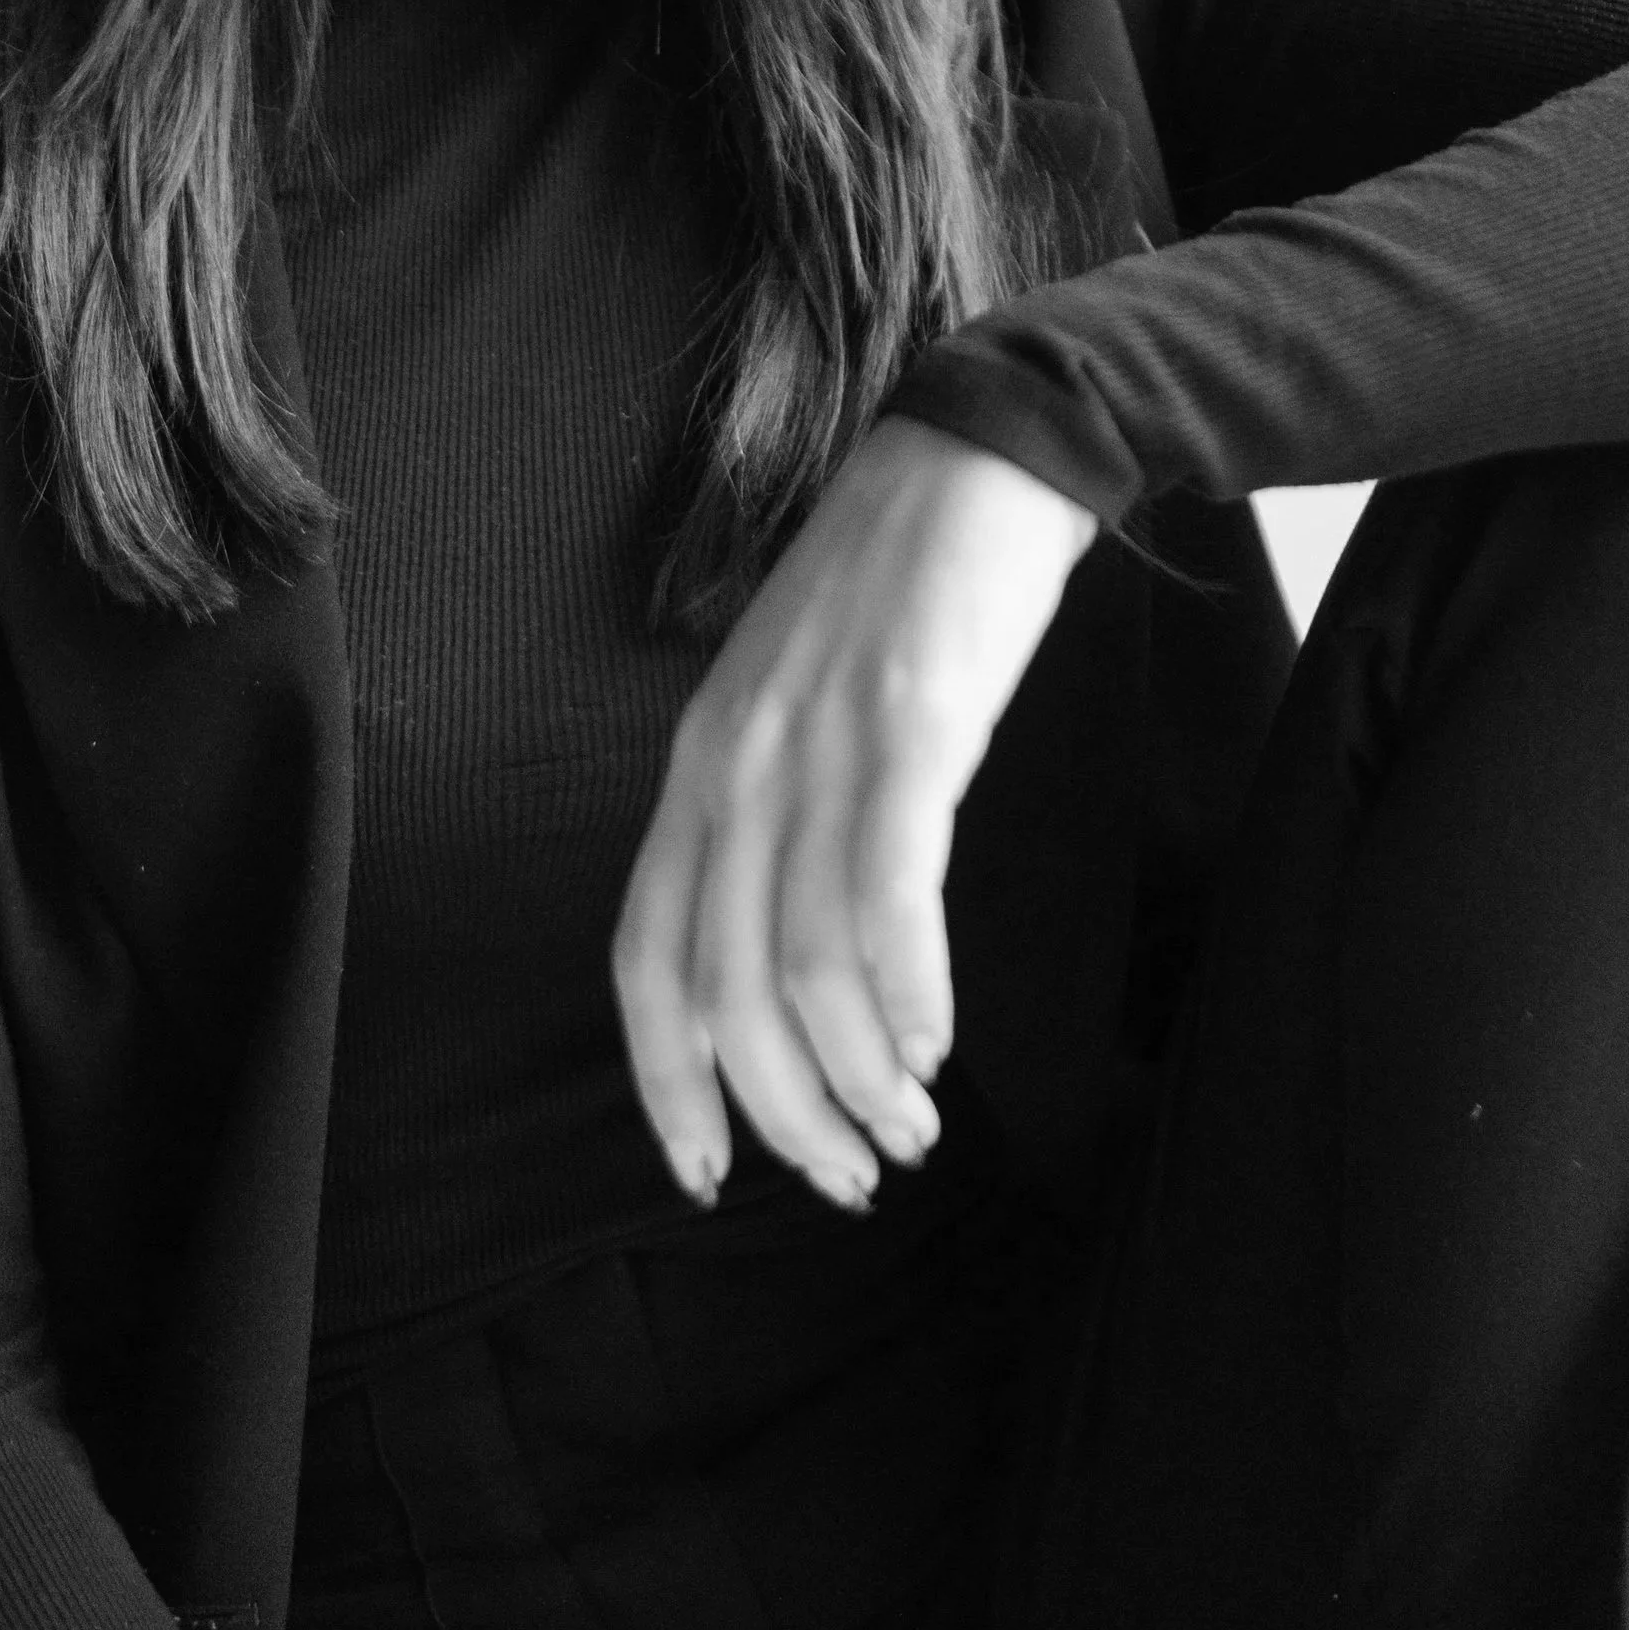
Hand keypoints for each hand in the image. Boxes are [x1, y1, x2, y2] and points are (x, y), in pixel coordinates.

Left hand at [611, 409, 1096, 1211]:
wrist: (982, 451)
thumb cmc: (901, 594)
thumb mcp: (800, 705)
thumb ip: (776, 821)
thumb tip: (781, 974)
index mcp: (701, 763)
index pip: (646, 960)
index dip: (667, 1084)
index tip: (710, 1175)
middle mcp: (740, 762)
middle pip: (726, 990)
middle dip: (784, 1113)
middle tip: (853, 1178)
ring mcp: (822, 741)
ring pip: (808, 962)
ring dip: (859, 1077)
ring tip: (911, 1131)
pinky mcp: (913, 722)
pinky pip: (889, 890)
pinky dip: (909, 992)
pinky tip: (936, 1048)